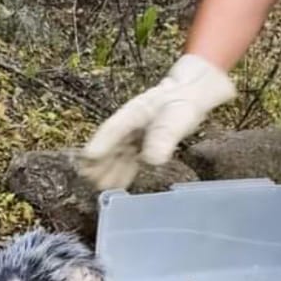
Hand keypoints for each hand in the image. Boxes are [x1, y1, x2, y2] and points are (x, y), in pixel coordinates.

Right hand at [79, 54, 236, 191]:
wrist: (192, 94)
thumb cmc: (184, 101)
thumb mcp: (178, 117)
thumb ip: (165, 135)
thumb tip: (151, 159)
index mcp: (135, 111)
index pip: (114, 128)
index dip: (101, 143)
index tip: (88, 158)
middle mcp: (131, 123)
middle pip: (111, 143)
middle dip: (99, 162)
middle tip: (89, 180)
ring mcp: (136, 133)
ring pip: (119, 153)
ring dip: (109, 169)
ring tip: (100, 187)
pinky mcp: (143, 142)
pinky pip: (130, 158)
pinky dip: (123, 170)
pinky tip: (118, 184)